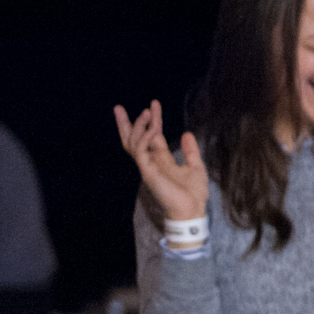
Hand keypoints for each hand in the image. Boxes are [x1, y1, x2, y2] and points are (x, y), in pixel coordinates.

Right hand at [113, 101, 208, 221]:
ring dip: (139, 126)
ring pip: (134, 143)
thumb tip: (187, 133)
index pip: (152, 136)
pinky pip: (141, 151)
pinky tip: (154, 128)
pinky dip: (145, 138)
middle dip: (125, 124)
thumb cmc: (193, 193)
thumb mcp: (196, 166)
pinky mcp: (147, 172)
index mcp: (162, 160)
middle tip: (118, 108)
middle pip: (133, 140)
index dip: (153, 120)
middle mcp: (151, 162)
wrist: (193, 210)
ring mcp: (148, 167)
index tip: (153, 103)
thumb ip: (190, 150)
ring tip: (146, 111)